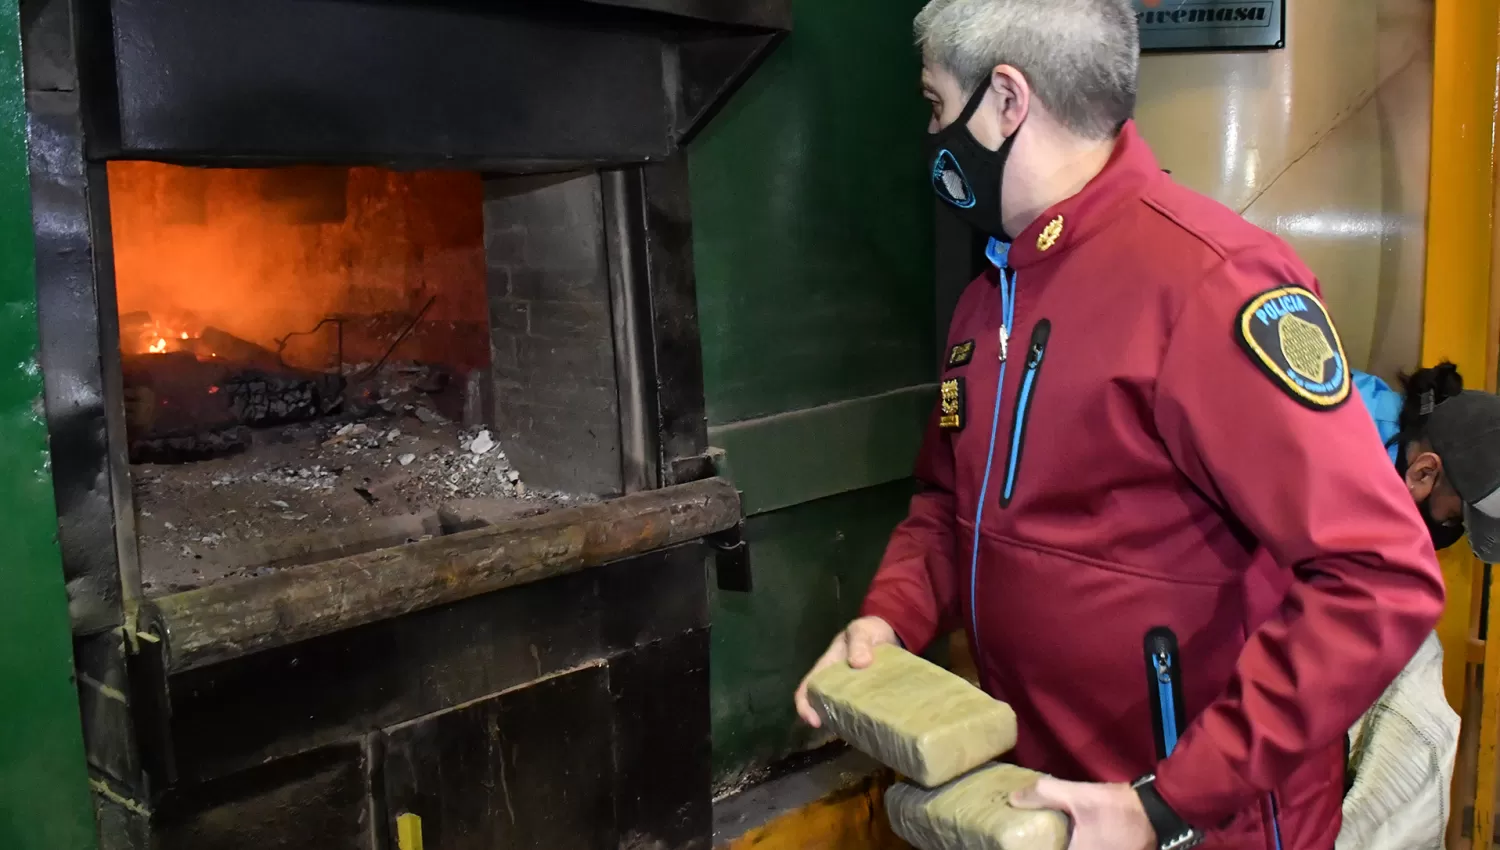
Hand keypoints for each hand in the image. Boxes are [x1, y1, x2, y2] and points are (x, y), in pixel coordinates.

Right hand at [793, 616, 898, 725]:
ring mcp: (851, 691)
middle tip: (840, 732)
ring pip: (842, 712)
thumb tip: (859, 663)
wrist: (890, 632)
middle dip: (826, 721)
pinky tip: (875, 726)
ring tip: (858, 731)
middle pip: (822, 706)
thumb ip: (859, 644)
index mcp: (826, 668)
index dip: (804, 706)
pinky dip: (864, 720)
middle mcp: (835, 683)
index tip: (814, 721)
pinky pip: (862, 711)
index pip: (806, 688)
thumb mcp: (861, 631)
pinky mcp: (868, 696)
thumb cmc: (868, 631)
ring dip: (846, 722)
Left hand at [1010, 777, 1153, 849]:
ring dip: (1058, 844)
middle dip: (1048, 845)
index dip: (1031, 848)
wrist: (1158, 813)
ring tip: (1046, 837)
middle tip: (1031, 838)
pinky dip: (1074, 845)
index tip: (1020, 844)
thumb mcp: (1079, 796)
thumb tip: (1013, 798)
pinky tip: (1067, 838)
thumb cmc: (1118, 808)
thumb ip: (1044, 794)